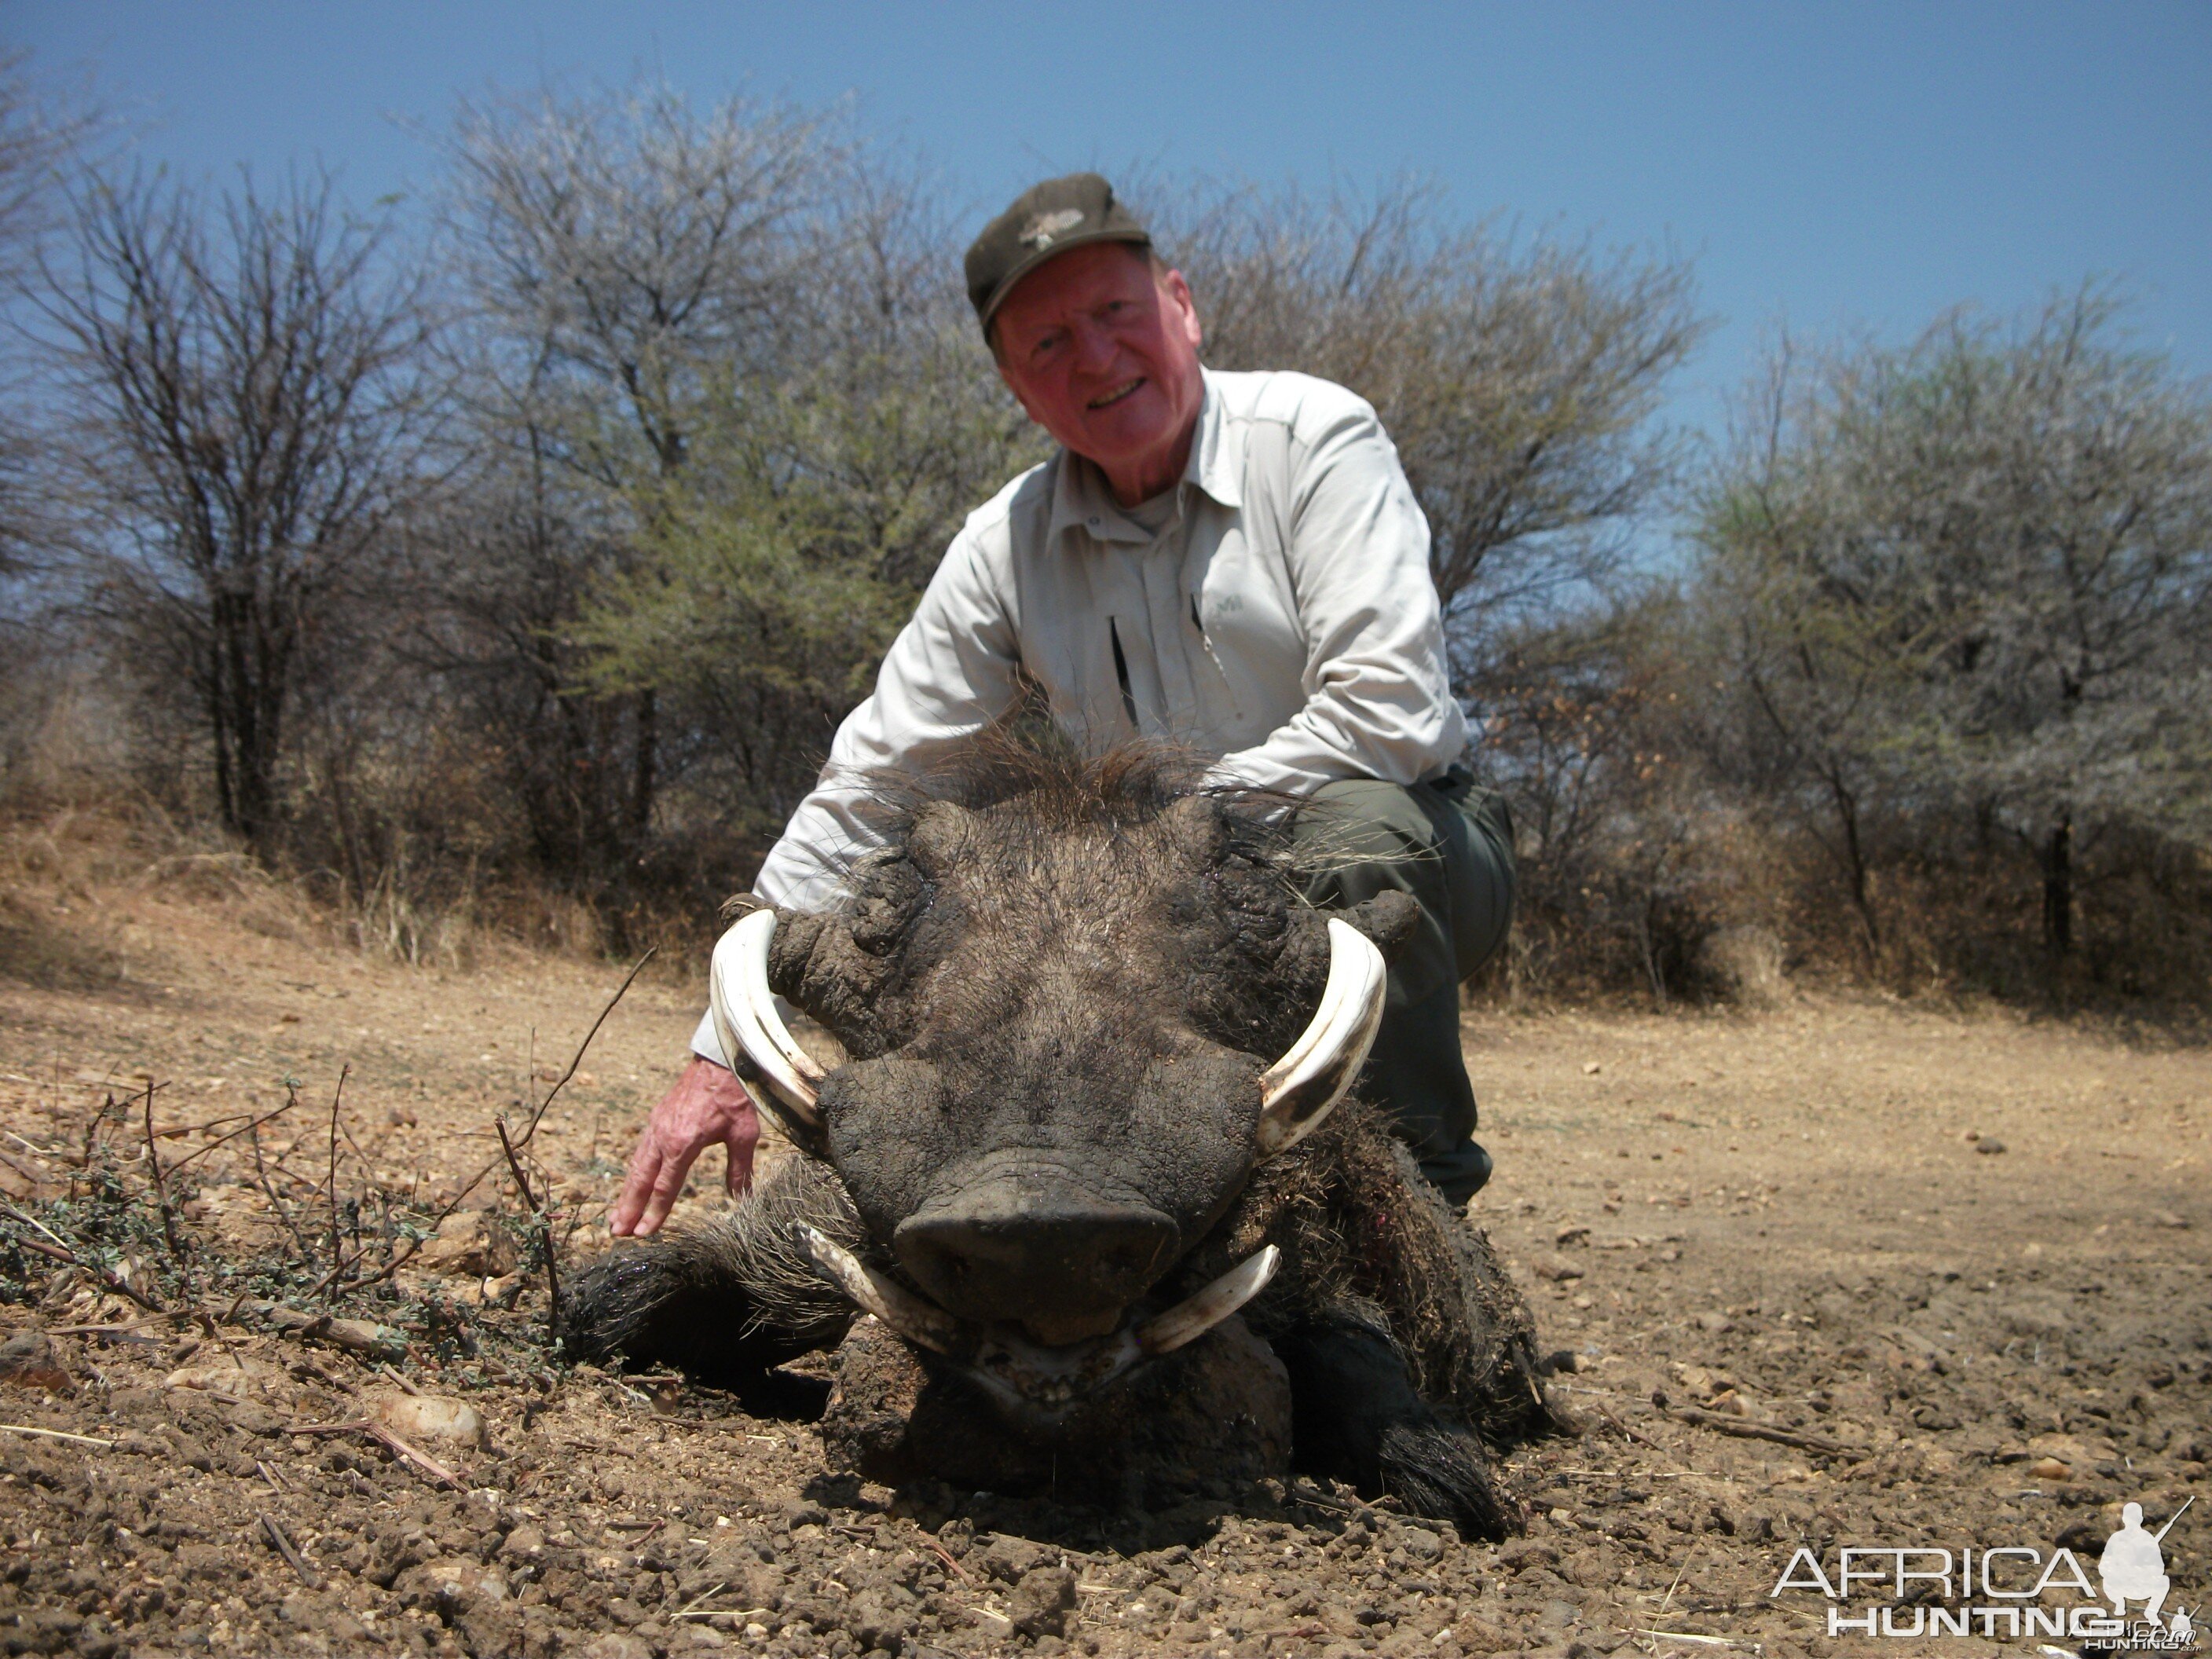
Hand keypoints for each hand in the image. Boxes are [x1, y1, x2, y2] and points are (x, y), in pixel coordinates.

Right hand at [610, 1055, 761, 1236]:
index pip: (664, 1186)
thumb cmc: (734, 1097)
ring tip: (616, 1219)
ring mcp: (656, 1127)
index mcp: (683, 1143)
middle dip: (628, 1209)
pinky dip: (632, 1174)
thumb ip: (739, 1168)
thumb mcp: (744, 1134)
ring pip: (636, 1167)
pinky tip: (630, 1187)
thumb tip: (740, 1198)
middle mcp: (663, 1137)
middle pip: (641, 1180)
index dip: (654, 1212)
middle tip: (618, 1234)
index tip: (643, 1234)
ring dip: (625, 1194)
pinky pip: (640, 1152)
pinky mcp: (656, 1120)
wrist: (719, 1062)